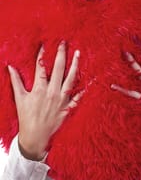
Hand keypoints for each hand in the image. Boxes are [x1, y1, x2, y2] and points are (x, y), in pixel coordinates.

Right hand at [8, 42, 81, 160]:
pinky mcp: (68, 108)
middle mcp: (52, 92)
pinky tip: (91, 79)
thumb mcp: (20, 99)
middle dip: (61, 54)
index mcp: (39, 89)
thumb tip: (10, 67)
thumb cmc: (26, 117)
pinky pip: (78, 97)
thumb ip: (16, 82)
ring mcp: (61, 100)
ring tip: (78, 53)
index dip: (43, 55)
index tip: (45, 44)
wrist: (35, 137)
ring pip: (70, 79)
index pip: (41, 68)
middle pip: (58, 69)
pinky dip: (85, 89)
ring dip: (75, 65)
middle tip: (64, 42)